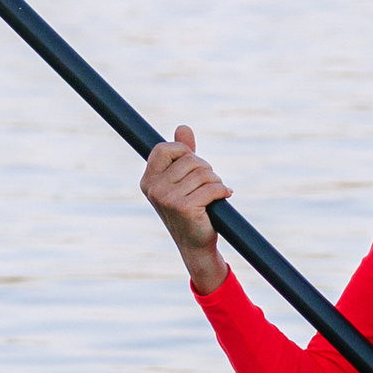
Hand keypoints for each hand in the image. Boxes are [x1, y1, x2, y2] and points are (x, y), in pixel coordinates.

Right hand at [141, 124, 229, 287]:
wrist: (195, 244)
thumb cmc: (189, 210)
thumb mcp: (182, 180)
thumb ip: (182, 154)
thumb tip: (183, 128)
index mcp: (148, 180)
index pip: (164, 148)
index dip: (183, 151)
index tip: (193, 166)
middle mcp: (154, 189)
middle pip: (189, 159)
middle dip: (205, 169)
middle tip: (206, 186)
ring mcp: (167, 198)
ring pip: (203, 173)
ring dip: (215, 181)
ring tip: (213, 194)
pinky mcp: (184, 207)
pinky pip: (212, 187)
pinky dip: (222, 191)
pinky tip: (223, 197)